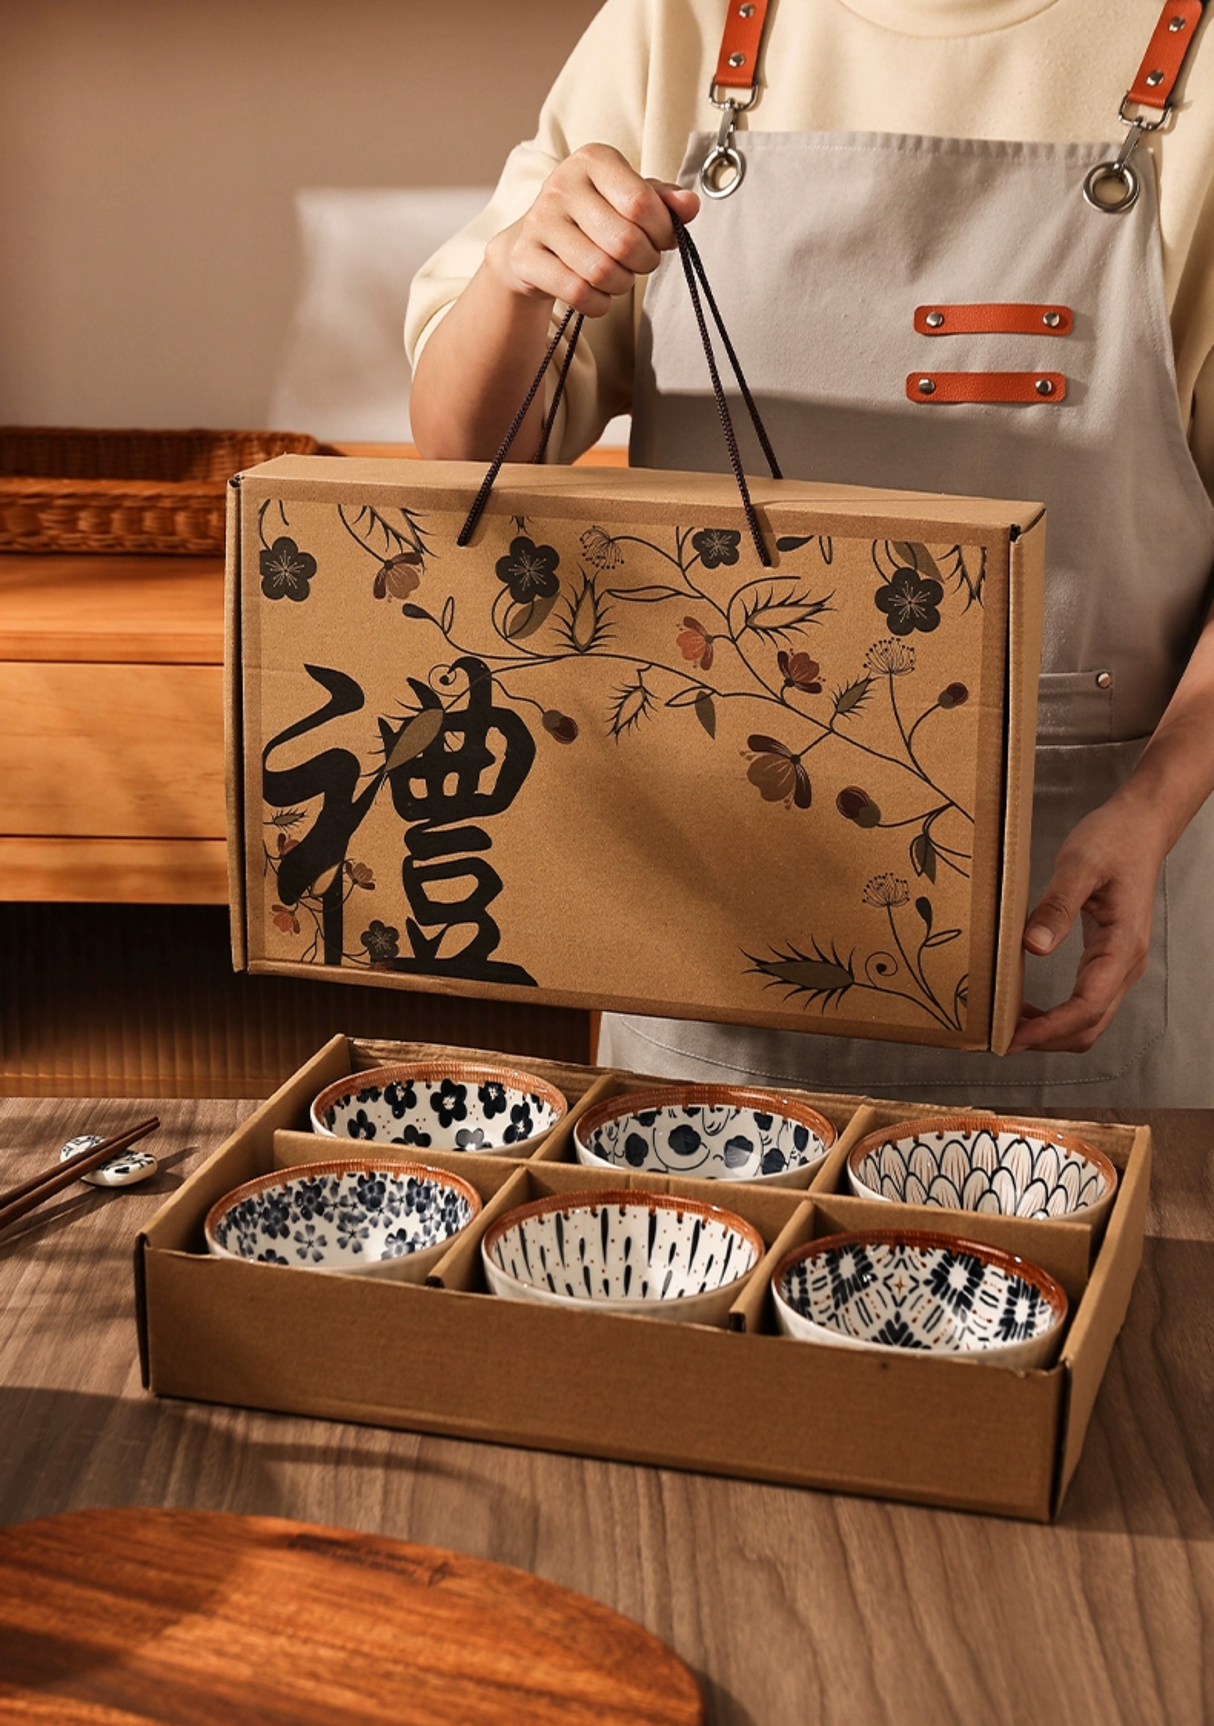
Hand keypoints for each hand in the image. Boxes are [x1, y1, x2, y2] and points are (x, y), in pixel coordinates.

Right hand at [486, 143, 699, 317]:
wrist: (535, 242)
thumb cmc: (594, 218)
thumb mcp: (630, 199)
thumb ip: (663, 201)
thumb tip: (690, 206)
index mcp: (593, 159)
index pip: (641, 203)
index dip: (663, 232)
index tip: (663, 239)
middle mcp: (562, 183)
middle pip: (625, 242)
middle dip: (645, 262)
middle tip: (642, 262)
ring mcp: (539, 220)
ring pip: (601, 271)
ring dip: (621, 284)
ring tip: (619, 276)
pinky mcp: (525, 257)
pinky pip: (577, 292)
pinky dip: (598, 303)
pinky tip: (598, 294)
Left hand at [1007, 790, 1164, 1054]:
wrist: (1140, 828)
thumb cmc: (1113, 841)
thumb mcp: (1080, 865)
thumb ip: (1058, 906)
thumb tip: (1034, 947)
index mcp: (1122, 946)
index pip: (1086, 1006)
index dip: (1049, 1029)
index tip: (1013, 1038)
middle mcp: (1126, 964)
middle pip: (1090, 1025)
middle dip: (1047, 1040)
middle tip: (1001, 1039)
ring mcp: (1120, 965)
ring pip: (1090, 1019)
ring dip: (1052, 1032)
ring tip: (1009, 1027)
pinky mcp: (1108, 959)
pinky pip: (1086, 1002)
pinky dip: (1057, 1015)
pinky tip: (1027, 1007)